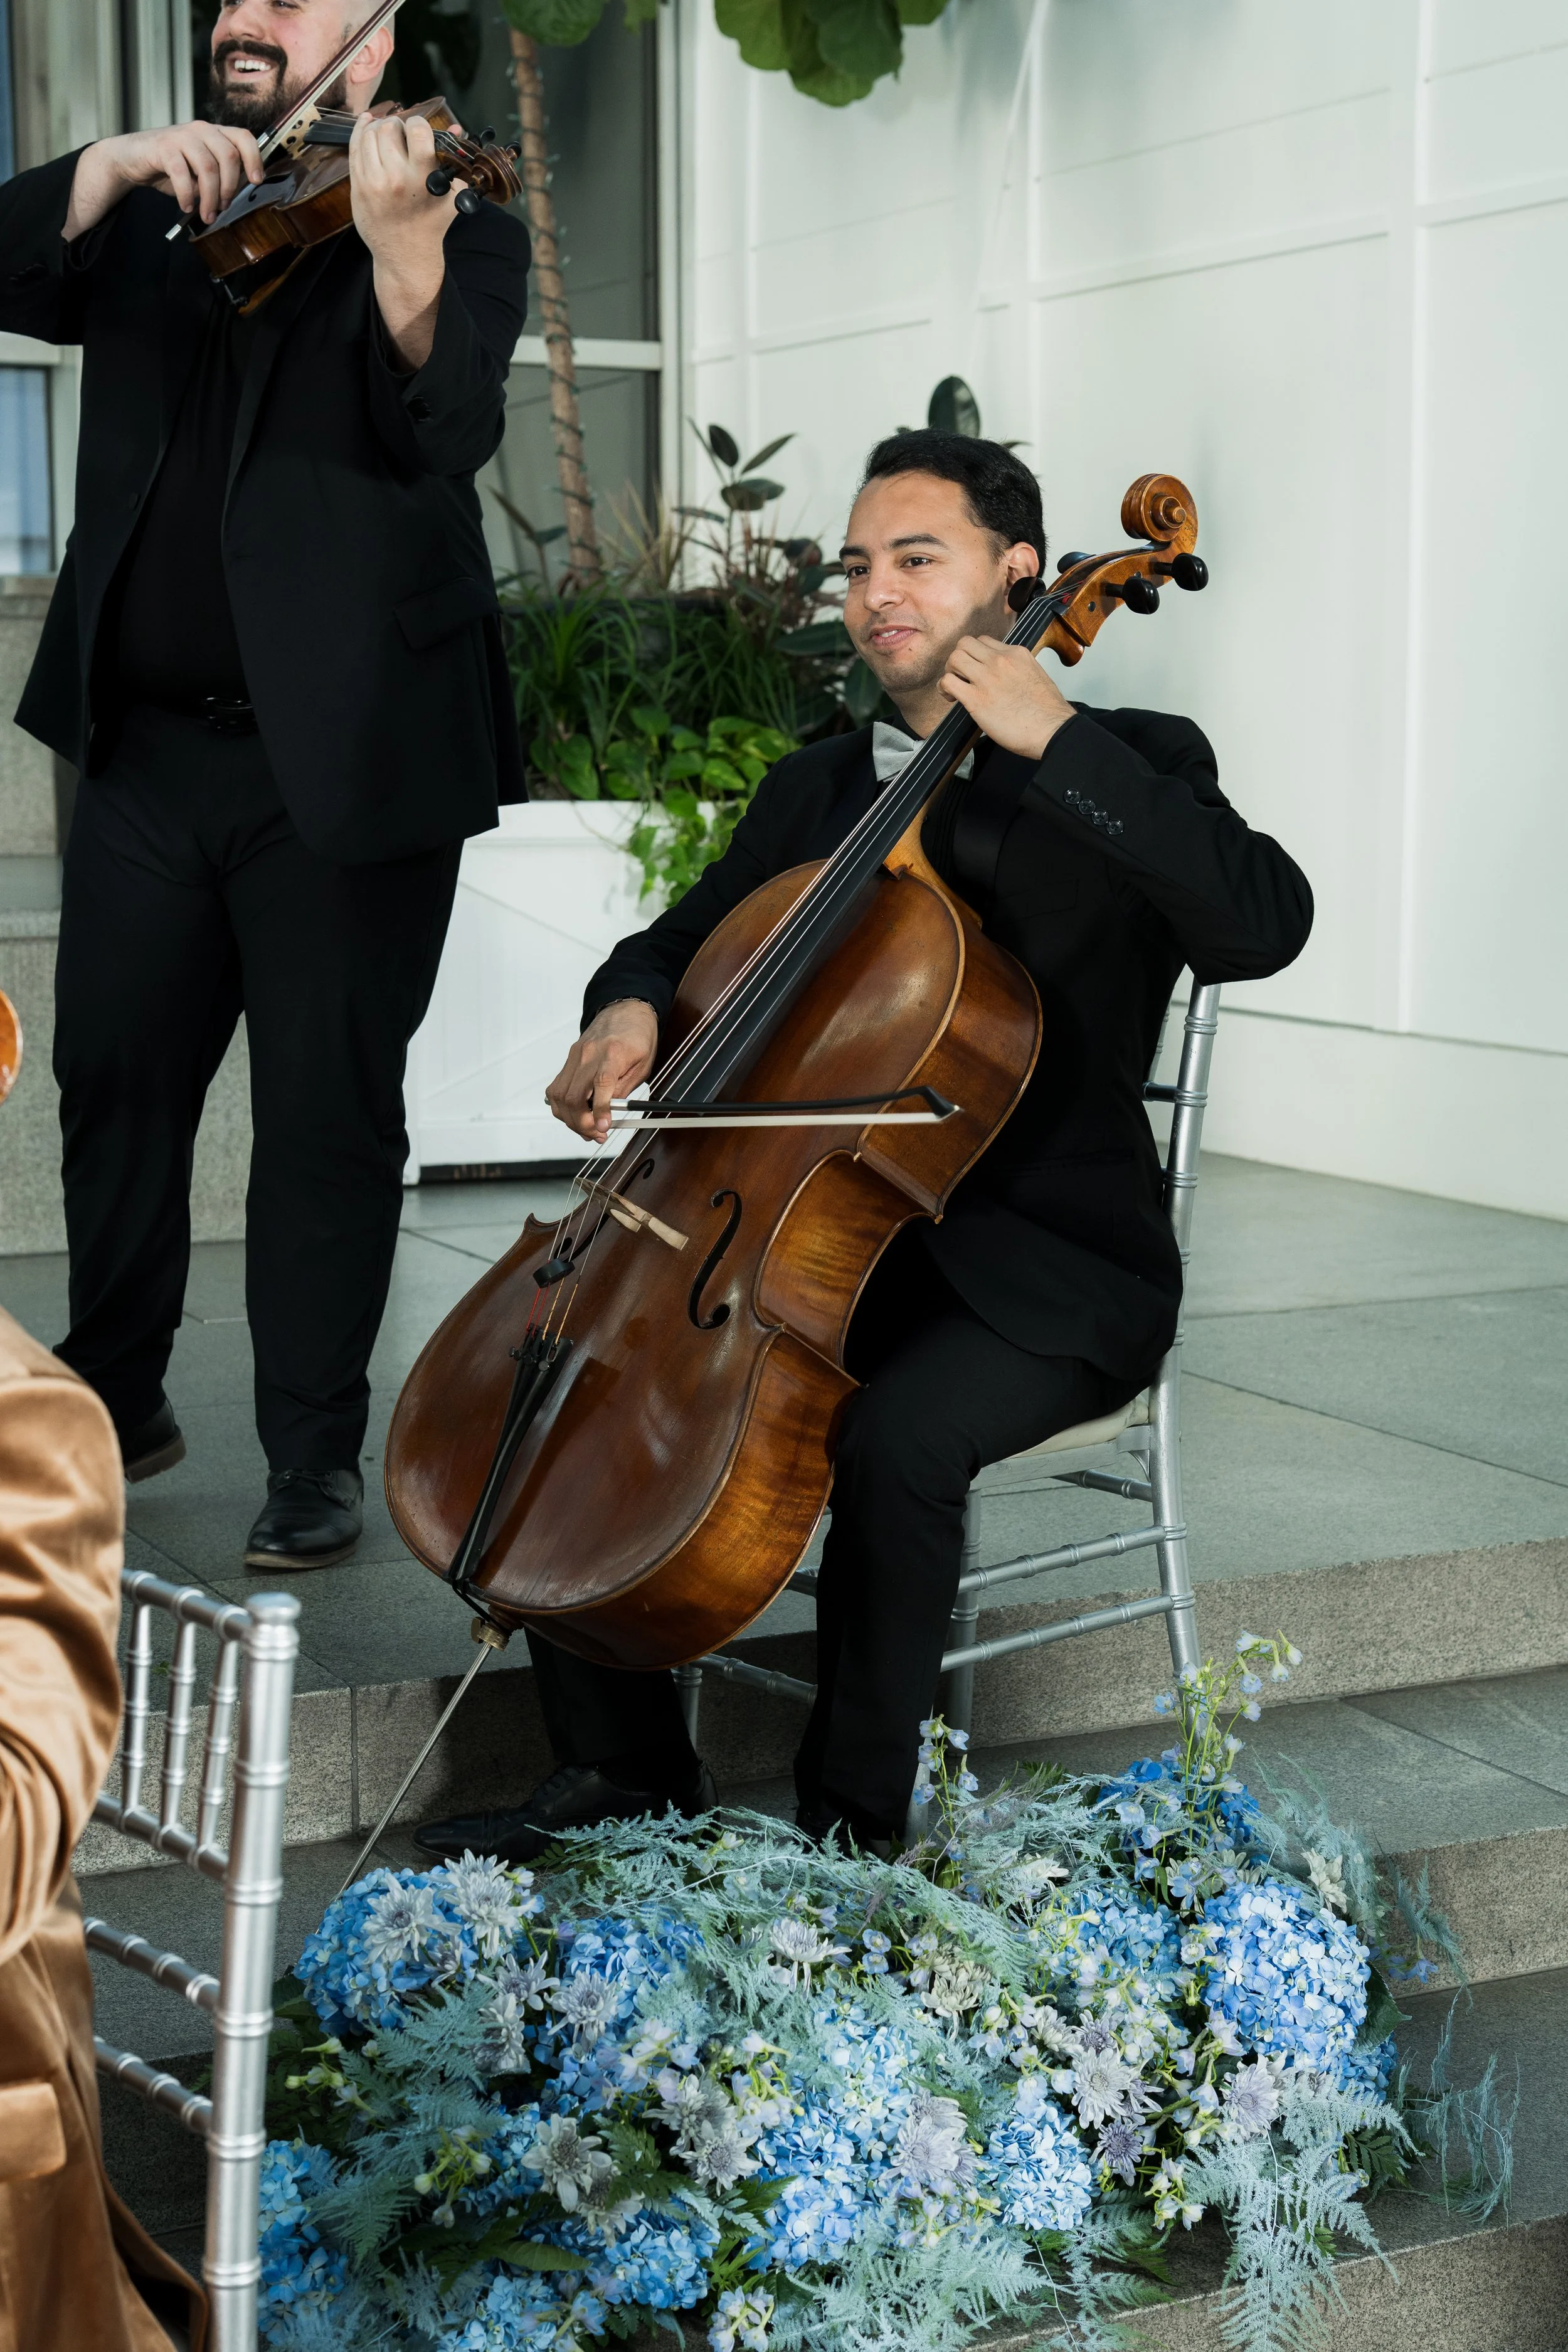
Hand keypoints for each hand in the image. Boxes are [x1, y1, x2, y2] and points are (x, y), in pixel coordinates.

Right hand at [64, 123, 263, 237]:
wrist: (134, 159)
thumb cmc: (172, 167)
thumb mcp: (201, 171)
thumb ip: (221, 176)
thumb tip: (240, 192)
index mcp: (215, 133)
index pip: (243, 137)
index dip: (254, 159)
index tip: (256, 181)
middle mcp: (201, 130)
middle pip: (228, 156)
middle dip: (229, 188)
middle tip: (223, 208)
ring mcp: (182, 136)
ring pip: (208, 167)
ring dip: (210, 197)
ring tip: (206, 214)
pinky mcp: (163, 147)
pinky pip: (182, 173)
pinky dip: (187, 194)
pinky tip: (186, 205)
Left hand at [351, 110, 455, 369]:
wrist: (405, 255)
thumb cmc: (431, 223)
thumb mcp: (451, 196)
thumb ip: (454, 161)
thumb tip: (455, 128)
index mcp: (422, 179)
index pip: (417, 130)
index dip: (417, 122)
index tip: (418, 128)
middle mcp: (396, 178)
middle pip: (389, 128)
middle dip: (396, 125)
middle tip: (401, 134)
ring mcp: (373, 182)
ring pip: (369, 134)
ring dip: (378, 128)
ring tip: (386, 135)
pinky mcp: (358, 186)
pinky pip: (354, 148)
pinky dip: (360, 132)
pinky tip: (367, 126)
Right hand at [545, 1001, 659, 1143]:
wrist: (625, 1011)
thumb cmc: (638, 1037)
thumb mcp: (643, 1065)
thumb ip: (623, 1090)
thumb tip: (609, 1114)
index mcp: (613, 1053)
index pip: (601, 1083)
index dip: (600, 1109)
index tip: (603, 1128)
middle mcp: (589, 1054)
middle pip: (574, 1096)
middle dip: (582, 1123)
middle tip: (597, 1135)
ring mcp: (575, 1056)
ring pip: (559, 1095)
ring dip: (570, 1119)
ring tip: (586, 1129)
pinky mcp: (568, 1060)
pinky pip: (556, 1088)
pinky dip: (561, 1106)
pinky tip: (574, 1114)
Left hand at [938, 636, 1076, 760]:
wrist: (1052, 730)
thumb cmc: (1047, 712)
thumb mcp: (1035, 675)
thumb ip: (1017, 670)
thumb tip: (1004, 676)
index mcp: (1016, 654)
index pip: (985, 641)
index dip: (976, 654)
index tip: (976, 668)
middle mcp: (1000, 661)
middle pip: (965, 643)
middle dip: (958, 658)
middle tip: (960, 675)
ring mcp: (987, 678)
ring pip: (954, 658)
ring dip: (950, 671)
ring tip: (954, 686)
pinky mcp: (976, 699)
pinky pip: (948, 682)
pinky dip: (944, 689)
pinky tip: (950, 698)